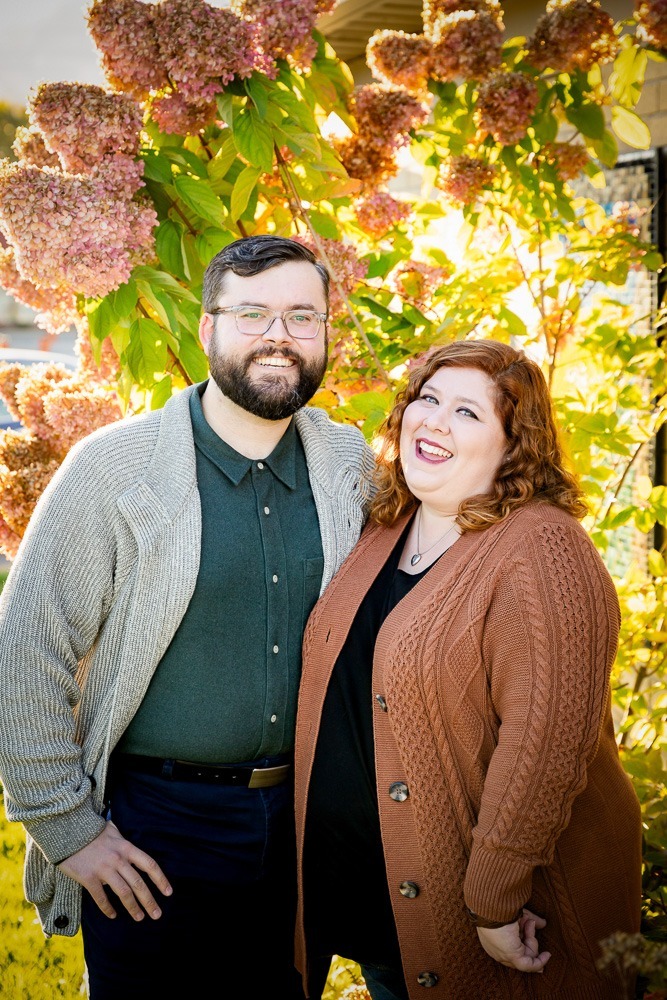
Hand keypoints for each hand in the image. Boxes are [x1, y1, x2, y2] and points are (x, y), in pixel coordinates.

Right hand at [57, 820, 172, 920]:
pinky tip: (113, 915)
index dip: (160, 880)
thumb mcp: (113, 830)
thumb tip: (130, 849)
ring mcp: (104, 869)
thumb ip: (123, 841)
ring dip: (133, 907)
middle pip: (138, 883)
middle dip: (149, 901)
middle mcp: (118, 859)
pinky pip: (101, 897)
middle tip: (157, 914)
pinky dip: (108, 908)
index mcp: (127, 848)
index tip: (168, 892)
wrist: (69, 831)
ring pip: (123, 893)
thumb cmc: (92, 831)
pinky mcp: (89, 878)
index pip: (149, 865)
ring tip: (139, 918)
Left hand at [477, 909, 550, 972]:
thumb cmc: (502, 907)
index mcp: (494, 941)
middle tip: (530, 922)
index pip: (512, 950)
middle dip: (530, 938)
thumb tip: (543, 923)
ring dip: (532, 938)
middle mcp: (498, 951)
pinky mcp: (513, 957)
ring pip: (528, 955)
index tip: (541, 949)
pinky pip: (530, 965)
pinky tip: (547, 954)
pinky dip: (540, 961)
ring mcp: (505, 956)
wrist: (494, 905)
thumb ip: (531, 921)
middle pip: (522, 953)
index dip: (527, 947)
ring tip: (528, 922)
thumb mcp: (518, 915)